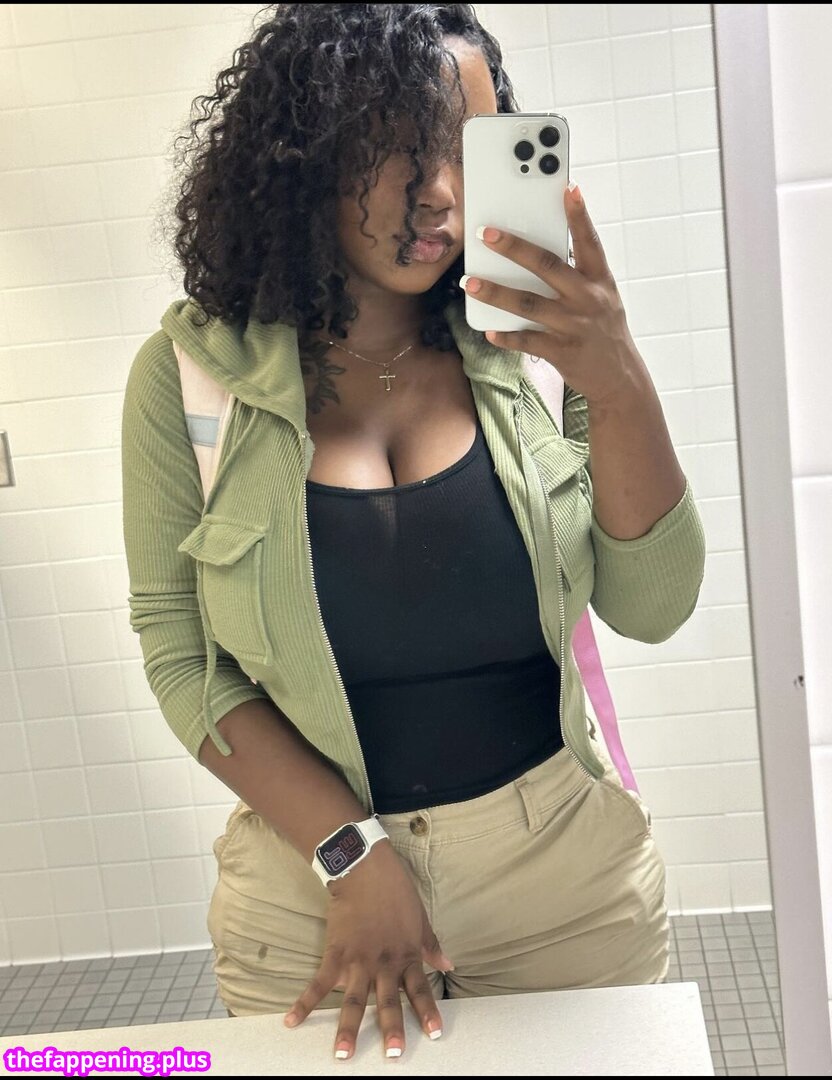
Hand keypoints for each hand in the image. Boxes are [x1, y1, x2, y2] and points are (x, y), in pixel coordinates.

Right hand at [283, 842, 453, 1060]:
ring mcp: (359, 959)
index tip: (435, 1034)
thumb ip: (431, 944)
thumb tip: (448, 965)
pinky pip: (319, 982)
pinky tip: (293, 1020)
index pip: (420, 988)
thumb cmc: (396, 889)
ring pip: (353, 1000)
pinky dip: (305, 1001)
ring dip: (347, 1028)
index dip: (428, 1011)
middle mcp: (385, 962)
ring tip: (342, 1055)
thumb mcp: (420, 916)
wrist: (364, 869)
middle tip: (393, 1056)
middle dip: (391, 1030)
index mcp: (407, 953)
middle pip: (387, 1002)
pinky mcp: (335, 953)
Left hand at [461, 183, 641, 408]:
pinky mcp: (563, 352)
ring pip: (529, 304)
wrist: (619, 379)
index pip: (590, 242)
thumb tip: (537, 254)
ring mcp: (575, 326)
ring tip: (470, 283)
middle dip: (514, 248)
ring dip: (496, 293)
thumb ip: (576, 277)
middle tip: (487, 234)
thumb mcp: (602, 298)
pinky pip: (527, 341)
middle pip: (547, 266)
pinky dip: (507, 336)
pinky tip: (489, 330)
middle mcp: (589, 299)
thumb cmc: (603, 331)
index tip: (569, 188)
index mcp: (600, 281)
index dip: (579, 215)